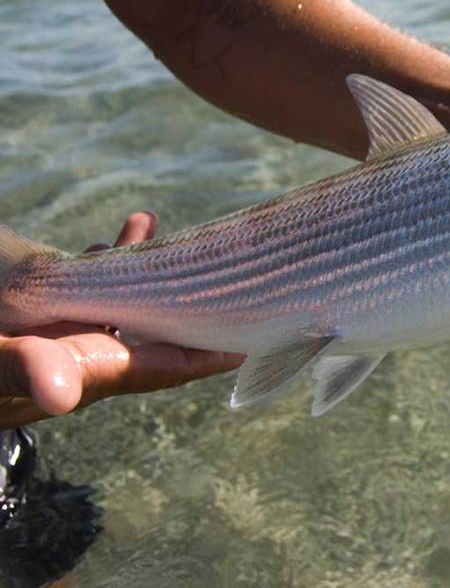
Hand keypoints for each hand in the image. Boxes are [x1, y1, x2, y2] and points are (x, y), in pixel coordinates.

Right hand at [0, 212, 243, 429]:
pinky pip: (88, 283)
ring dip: (153, 273)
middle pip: (151, 336)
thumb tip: (62, 394)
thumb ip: (18, 367)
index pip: (153, 368)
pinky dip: (110, 259)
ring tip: (178, 240)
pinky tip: (128, 231)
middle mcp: (74, 355)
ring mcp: (58, 330)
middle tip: (235, 276)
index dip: (202, 357)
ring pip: (124, 303)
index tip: (250, 340)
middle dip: (191, 307)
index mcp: (72, 372)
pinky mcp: (38, 306)